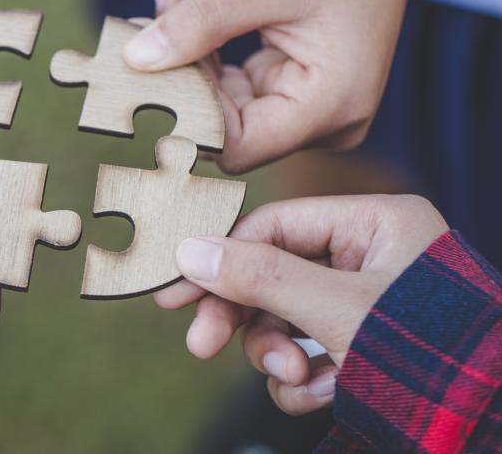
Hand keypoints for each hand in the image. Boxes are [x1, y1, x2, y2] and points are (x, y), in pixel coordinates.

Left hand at [123, 0, 467, 172]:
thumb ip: (199, 23)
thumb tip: (135, 60)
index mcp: (332, 105)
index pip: (237, 145)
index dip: (184, 113)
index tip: (139, 67)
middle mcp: (324, 119)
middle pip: (224, 124)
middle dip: (179, 72)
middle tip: (142, 16)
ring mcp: (306, 104)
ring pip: (220, 100)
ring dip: (186, 50)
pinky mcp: (288, 84)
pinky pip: (229, 80)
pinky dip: (204, 42)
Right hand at [154, 194, 447, 414]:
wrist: (486, 425)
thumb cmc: (426, 354)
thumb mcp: (334, 310)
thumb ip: (259, 277)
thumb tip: (189, 251)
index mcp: (374, 224)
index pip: (274, 225)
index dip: (221, 257)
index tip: (177, 290)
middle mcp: (369, 256)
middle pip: (273, 275)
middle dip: (246, 319)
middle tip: (200, 346)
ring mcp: (367, 303)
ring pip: (285, 318)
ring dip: (278, 355)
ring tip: (296, 379)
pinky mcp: (365, 346)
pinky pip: (309, 352)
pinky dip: (306, 380)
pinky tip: (324, 394)